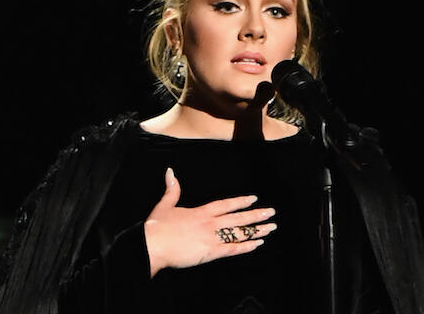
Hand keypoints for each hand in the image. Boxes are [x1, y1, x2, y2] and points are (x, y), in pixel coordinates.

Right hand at [143, 167, 276, 277]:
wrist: (152, 245)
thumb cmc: (157, 227)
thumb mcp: (165, 205)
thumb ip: (172, 189)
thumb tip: (170, 171)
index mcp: (201, 212)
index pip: (225, 205)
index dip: (240, 202)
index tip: (254, 199)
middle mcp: (210, 223)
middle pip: (238, 218)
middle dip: (256, 215)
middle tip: (271, 213)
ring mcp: (211, 238)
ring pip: (239, 233)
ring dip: (256, 230)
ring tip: (270, 228)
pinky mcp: (210, 253)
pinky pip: (232, 249)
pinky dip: (245, 247)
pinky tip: (257, 244)